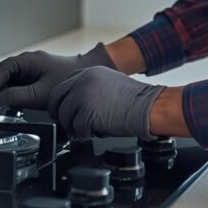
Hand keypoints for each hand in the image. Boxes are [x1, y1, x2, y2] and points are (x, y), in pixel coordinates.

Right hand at [0, 43, 115, 108]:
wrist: (86, 79)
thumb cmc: (68, 80)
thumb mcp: (42, 92)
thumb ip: (20, 96)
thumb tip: (1, 98)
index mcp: (30, 60)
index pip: (4, 69)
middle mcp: (29, 62)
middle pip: (5, 74)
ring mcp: (32, 70)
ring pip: (11, 80)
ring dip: (4, 92)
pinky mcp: (36, 78)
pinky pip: (19, 85)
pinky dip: (13, 94)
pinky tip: (11, 104)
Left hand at [48, 66, 164, 140]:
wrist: (150, 107)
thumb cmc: (137, 99)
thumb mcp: (110, 82)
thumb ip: (91, 87)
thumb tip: (76, 102)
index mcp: (88, 72)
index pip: (63, 86)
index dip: (62, 101)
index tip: (63, 110)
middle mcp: (82, 81)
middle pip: (57, 99)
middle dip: (59, 114)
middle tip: (68, 124)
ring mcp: (83, 96)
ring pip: (65, 116)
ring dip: (74, 127)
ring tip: (88, 129)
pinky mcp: (86, 113)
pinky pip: (77, 130)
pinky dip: (85, 135)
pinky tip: (97, 133)